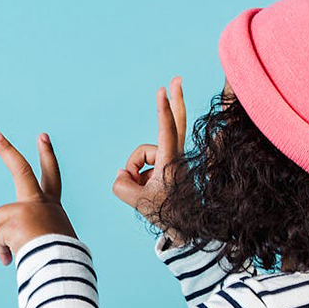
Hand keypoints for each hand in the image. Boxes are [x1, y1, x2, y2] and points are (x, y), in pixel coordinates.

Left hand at [0, 131, 75, 265]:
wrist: (62, 268)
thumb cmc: (60, 262)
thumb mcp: (50, 246)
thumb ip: (32, 242)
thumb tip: (6, 257)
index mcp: (52, 207)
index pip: (51, 176)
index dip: (48, 156)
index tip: (42, 137)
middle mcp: (41, 203)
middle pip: (21, 170)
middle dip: (7, 151)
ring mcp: (27, 209)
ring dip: (2, 239)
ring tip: (20, 251)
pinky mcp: (15, 219)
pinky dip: (2, 249)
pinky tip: (13, 258)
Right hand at [112, 76, 186, 242]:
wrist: (186, 228)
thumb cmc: (166, 213)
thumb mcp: (136, 200)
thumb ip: (122, 184)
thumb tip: (123, 174)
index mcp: (172, 161)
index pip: (166, 129)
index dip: (162, 108)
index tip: (163, 89)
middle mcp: (175, 157)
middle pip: (174, 122)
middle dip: (175, 99)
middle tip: (176, 79)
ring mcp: (173, 161)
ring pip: (145, 155)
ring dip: (138, 171)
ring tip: (145, 191)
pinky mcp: (169, 167)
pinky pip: (147, 165)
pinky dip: (142, 177)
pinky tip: (148, 190)